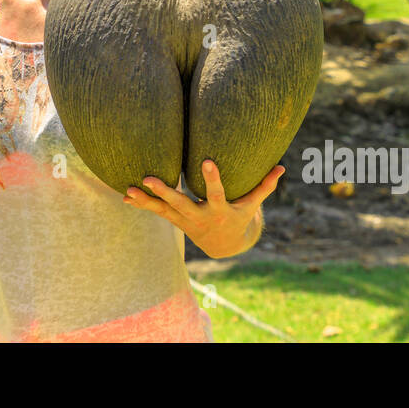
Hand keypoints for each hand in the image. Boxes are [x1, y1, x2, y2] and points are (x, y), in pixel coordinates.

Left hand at [123, 160, 283, 259]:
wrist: (225, 247)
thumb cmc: (239, 218)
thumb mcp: (251, 205)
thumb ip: (264, 186)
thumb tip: (282, 167)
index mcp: (220, 211)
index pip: (216, 193)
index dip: (212, 178)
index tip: (207, 160)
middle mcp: (200, 217)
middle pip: (181, 203)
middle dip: (165, 192)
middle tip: (149, 178)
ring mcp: (185, 221)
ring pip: (163, 210)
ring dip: (146, 201)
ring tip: (129, 190)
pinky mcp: (176, 221)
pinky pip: (157, 213)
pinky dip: (142, 205)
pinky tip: (126, 197)